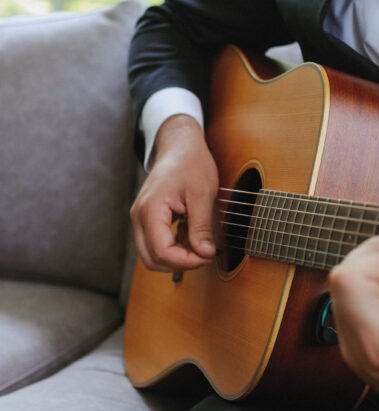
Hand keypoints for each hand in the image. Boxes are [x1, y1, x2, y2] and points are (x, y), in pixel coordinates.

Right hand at [130, 114, 218, 271]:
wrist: (180, 146)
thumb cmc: (191, 163)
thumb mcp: (203, 194)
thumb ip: (202, 226)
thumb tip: (205, 254)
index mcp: (151, 209)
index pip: (161, 252)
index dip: (186, 261)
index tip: (207, 256)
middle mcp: (139, 216)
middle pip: (152, 259)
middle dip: (180, 263)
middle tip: (205, 254)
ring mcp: (140, 218)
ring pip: (152, 255)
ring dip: (176, 257)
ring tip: (199, 242)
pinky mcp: (146, 219)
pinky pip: (155, 244)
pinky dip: (173, 247)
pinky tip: (191, 235)